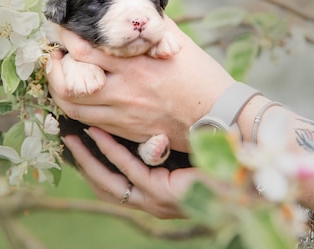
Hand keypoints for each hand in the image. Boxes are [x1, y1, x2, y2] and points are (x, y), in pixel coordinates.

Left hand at [47, 17, 234, 151]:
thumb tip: (133, 7)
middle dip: (54, 67)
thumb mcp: (177, 42)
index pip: (85, 50)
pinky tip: (78, 97)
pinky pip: (89, 122)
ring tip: (60, 77)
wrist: (219, 116)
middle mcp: (124, 91)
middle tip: (54, 55)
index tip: (60, 28)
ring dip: (59, 90)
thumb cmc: (202, 76)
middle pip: (70, 82)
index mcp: (135, 64)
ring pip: (73, 107)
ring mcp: (123, 115)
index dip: (65, 38)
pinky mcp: (126, 131)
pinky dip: (76, 108)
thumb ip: (150, 26)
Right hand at [63, 127, 204, 218]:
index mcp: (153, 191)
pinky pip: (129, 171)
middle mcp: (150, 201)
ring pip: (110, 180)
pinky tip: (98, 132)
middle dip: (82, 160)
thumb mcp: (175, 145)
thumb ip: (153, 138)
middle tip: (64, 135)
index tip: (74, 137)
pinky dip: (112, 151)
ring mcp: (155, 200)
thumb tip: (129, 113)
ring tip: (72, 134)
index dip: (90, 160)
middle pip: (103, 183)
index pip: (111, 179)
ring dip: (89, 157)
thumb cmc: (215, 152)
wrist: (249, 163)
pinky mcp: (163, 195)